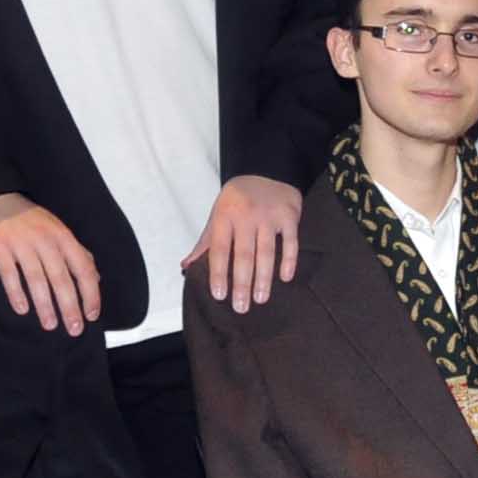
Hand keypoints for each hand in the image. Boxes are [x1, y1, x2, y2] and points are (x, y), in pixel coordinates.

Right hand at [0, 192, 99, 334]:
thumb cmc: (28, 220)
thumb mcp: (57, 231)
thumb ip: (76, 253)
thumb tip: (95, 278)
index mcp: (63, 237)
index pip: (83, 268)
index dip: (90, 293)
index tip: (92, 315)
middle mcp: (45, 239)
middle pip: (61, 278)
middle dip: (70, 306)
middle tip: (74, 329)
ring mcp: (22, 242)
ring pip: (37, 279)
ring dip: (45, 305)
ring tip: (50, 325)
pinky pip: (9, 274)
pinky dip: (16, 293)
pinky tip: (22, 310)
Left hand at [183, 174, 302, 313]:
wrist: (266, 170)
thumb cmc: (237, 200)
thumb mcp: (217, 216)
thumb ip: (205, 243)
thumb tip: (186, 267)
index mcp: (224, 217)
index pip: (220, 250)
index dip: (219, 274)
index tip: (219, 295)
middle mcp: (246, 216)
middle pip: (244, 255)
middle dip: (242, 283)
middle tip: (241, 307)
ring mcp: (269, 216)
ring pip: (266, 252)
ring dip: (264, 278)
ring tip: (260, 299)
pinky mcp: (289, 216)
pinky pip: (291, 242)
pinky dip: (289, 261)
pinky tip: (285, 278)